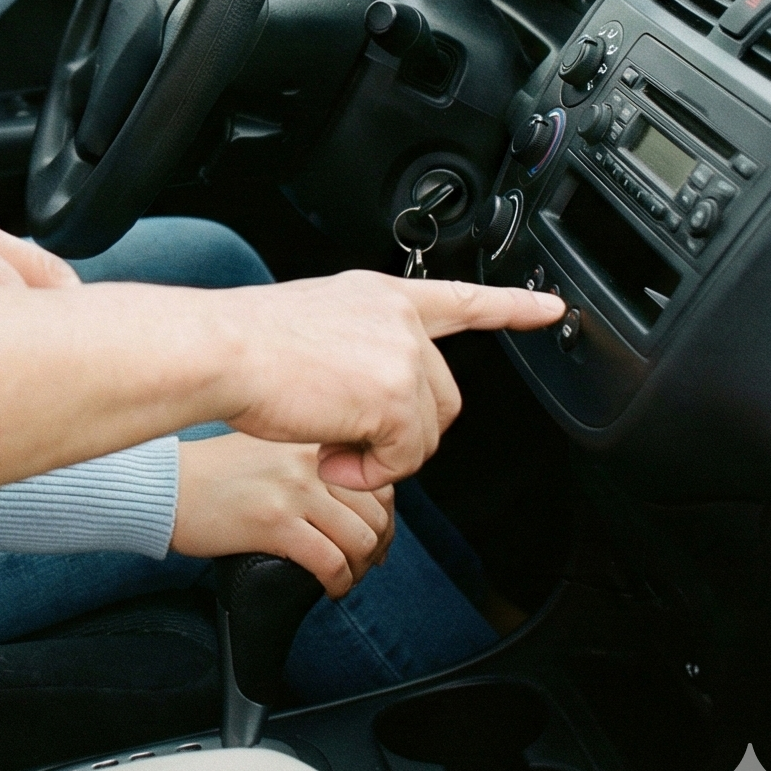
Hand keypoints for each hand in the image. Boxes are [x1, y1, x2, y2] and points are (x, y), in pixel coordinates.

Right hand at [171, 433, 393, 597]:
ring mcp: (293, 491)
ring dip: (360, 569)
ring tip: (345, 577)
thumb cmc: (208, 473)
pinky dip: (339, 583)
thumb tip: (347, 497)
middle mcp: (307, 462)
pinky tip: (328, 588)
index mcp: (309, 444)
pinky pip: (332, 562)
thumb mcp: (267, 451)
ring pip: (362, 540)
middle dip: (378, 548)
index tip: (375, 536)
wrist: (165, 486)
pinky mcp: (275, 523)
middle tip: (364, 565)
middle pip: (377, 513)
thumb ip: (307, 464)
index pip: (377, 480)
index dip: (385, 517)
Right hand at [200, 272, 567, 489]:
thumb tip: (372, 395)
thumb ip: (358, 347)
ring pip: (423, 434)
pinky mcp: (396, 397)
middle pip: (444, 397)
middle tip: (353, 443)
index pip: (458, 298)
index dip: (510, 306)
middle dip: (407, 433)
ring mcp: (402, 356)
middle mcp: (398, 318)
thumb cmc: (245, 345)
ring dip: (381, 458)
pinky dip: (371, 474)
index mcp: (378, 296)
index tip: (550, 308)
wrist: (221, 352)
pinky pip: (404, 459)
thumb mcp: (314, 323)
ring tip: (331, 450)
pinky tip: (332, 460)